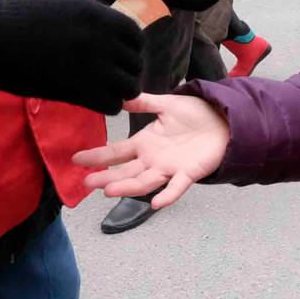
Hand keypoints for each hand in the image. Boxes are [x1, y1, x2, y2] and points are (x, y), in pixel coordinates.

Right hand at [0, 0, 141, 113]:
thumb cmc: (22, 16)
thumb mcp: (66, 5)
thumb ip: (93, 17)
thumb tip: (109, 28)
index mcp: (100, 17)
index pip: (136, 37)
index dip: (130, 47)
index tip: (119, 53)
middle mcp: (103, 42)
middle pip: (135, 64)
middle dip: (126, 70)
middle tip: (111, 74)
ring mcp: (93, 68)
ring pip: (129, 87)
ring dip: (119, 90)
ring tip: (103, 88)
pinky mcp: (79, 92)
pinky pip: (111, 105)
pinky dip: (106, 104)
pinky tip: (93, 99)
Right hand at [73, 94, 230, 208]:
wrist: (222, 119)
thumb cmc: (194, 114)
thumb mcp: (165, 104)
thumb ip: (143, 101)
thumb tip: (120, 96)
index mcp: (145, 143)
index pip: (116, 152)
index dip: (97, 156)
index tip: (76, 158)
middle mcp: (152, 159)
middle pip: (125, 172)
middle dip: (106, 178)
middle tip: (87, 182)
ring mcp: (169, 168)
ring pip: (144, 182)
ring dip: (127, 187)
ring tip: (109, 191)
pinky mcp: (189, 173)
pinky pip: (176, 187)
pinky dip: (167, 195)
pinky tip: (156, 202)